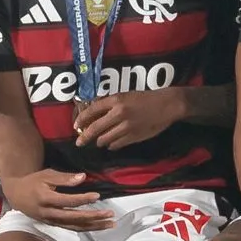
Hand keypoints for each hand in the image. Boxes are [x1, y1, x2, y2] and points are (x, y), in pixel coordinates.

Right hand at [8, 168, 110, 228]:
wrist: (16, 195)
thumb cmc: (33, 182)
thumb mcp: (46, 175)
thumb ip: (64, 178)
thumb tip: (83, 178)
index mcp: (46, 199)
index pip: (68, 201)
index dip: (83, 199)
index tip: (97, 195)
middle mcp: (49, 213)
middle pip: (74, 218)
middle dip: (94, 217)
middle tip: (110, 214)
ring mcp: (51, 221)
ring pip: (75, 226)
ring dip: (94, 226)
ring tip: (110, 223)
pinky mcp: (54, 225)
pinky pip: (72, 228)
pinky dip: (86, 228)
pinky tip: (98, 226)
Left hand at [71, 87, 185, 150]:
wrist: (165, 105)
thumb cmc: (144, 98)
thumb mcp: (125, 95)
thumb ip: (110, 104)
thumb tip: (93, 113)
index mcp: (115, 100)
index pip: (92, 111)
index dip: (81, 120)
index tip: (76, 127)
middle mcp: (118, 114)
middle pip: (95, 128)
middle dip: (84, 137)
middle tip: (79, 143)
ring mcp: (126, 127)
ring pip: (105, 139)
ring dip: (100, 141)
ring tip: (99, 141)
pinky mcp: (133, 137)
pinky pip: (116, 144)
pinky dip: (111, 145)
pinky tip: (111, 144)